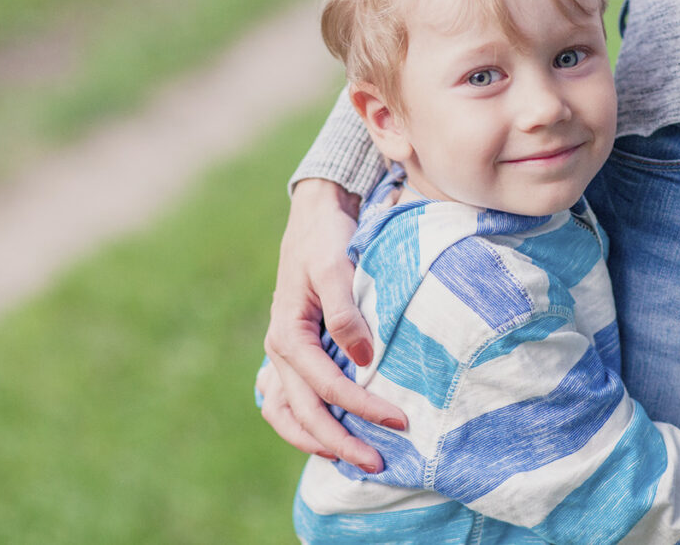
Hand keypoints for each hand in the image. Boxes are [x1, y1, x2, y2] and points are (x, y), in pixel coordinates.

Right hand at [260, 178, 407, 472]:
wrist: (315, 215)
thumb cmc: (326, 238)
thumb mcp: (336, 266)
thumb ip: (346, 314)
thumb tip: (364, 360)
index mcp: (286, 333)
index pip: (326, 385)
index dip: (362, 407)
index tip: (400, 420)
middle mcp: (279, 351)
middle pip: (305, 413)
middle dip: (342, 442)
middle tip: (379, 465)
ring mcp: (282, 356)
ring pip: (288, 416)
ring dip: (318, 442)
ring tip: (354, 460)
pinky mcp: (294, 354)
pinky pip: (289, 403)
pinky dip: (306, 426)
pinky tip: (334, 437)